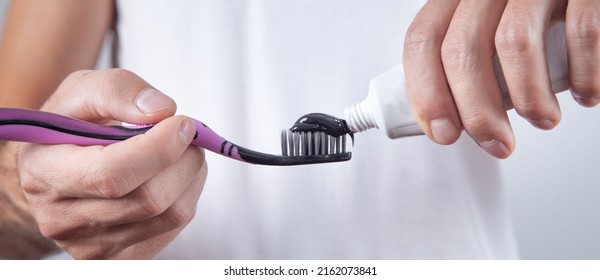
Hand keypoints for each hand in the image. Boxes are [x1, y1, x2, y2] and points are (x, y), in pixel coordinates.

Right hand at [18, 69, 206, 258]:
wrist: (56, 172)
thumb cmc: (71, 127)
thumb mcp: (82, 92)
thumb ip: (117, 90)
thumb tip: (161, 110)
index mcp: (46, 173)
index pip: (112, 174)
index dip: (159, 148)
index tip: (183, 123)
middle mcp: (64, 220)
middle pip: (150, 199)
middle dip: (184, 160)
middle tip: (187, 135)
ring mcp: (93, 246)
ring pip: (171, 215)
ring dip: (191, 176)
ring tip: (182, 152)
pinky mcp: (121, 256)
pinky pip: (174, 227)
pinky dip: (186, 195)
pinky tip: (172, 176)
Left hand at [403, 0, 598, 157]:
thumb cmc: (535, 20)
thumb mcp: (488, 32)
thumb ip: (465, 65)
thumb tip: (447, 121)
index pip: (423, 39)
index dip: (427, 92)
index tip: (443, 132)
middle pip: (461, 48)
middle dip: (476, 111)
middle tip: (496, 142)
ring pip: (514, 42)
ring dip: (529, 98)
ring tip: (543, 118)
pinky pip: (581, 31)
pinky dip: (583, 74)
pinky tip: (586, 92)